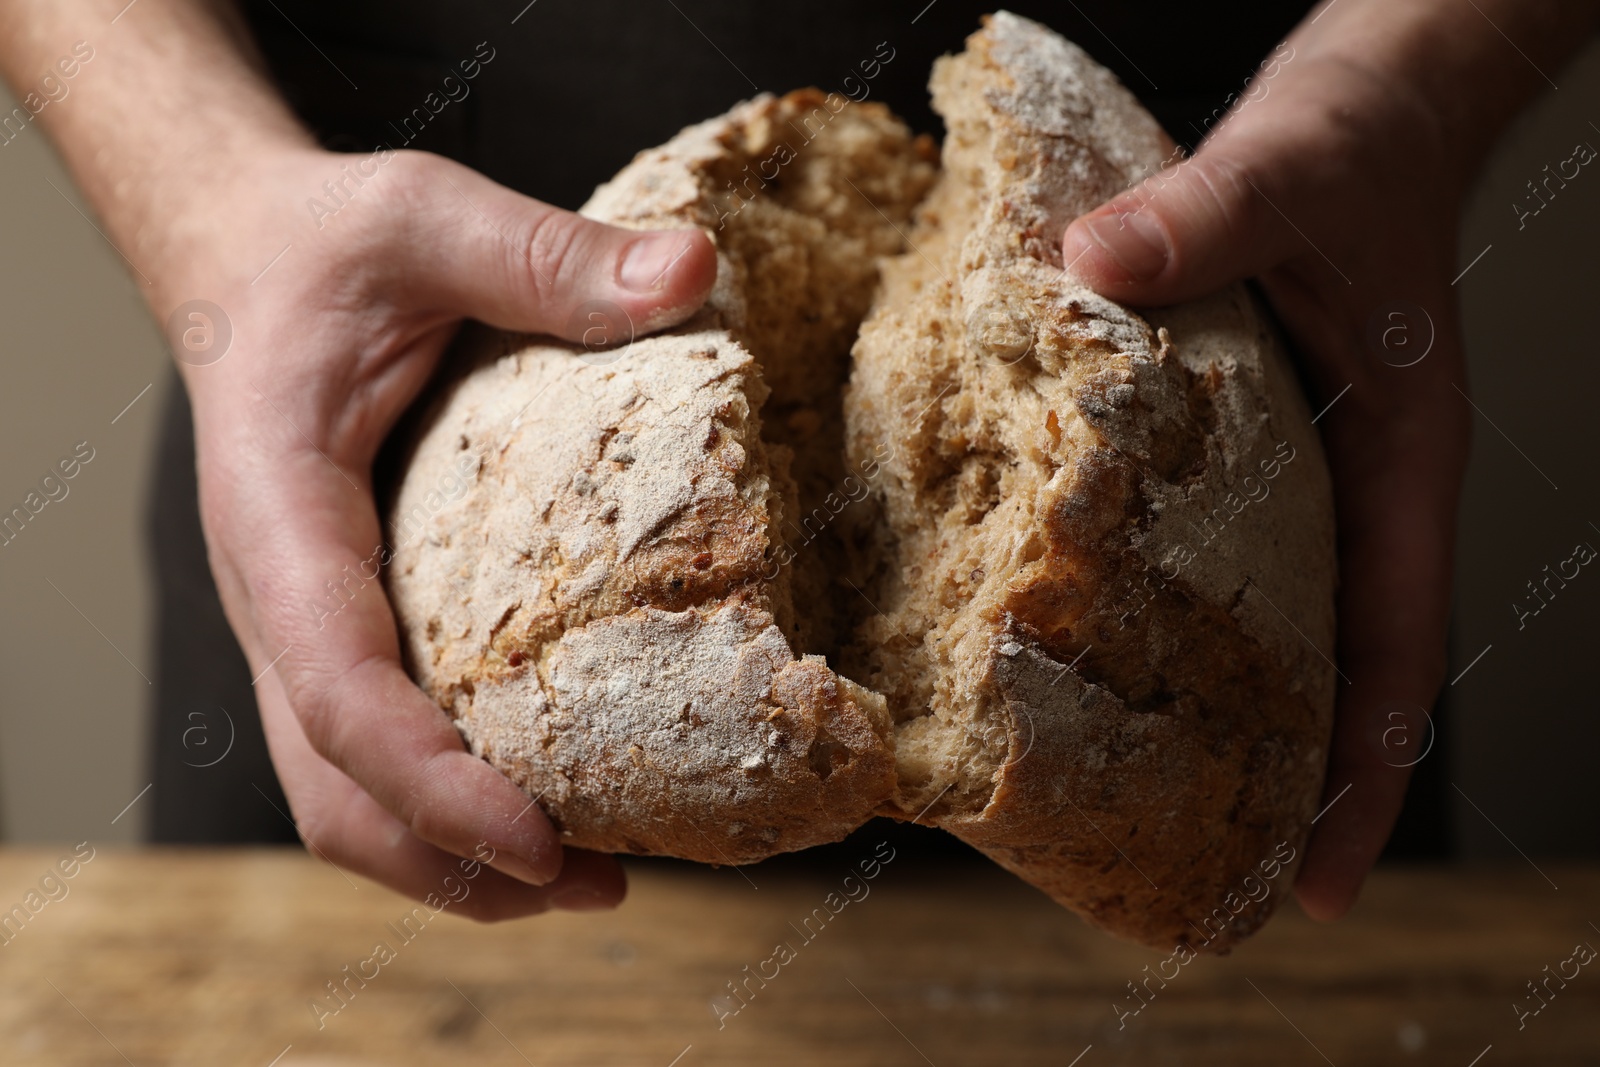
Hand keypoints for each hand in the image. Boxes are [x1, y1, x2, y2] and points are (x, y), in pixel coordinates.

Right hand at [168, 146, 715, 916]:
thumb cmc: (324, 248)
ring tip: (585, 879)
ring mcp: (305, 623)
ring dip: (448, 860)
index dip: (428, 778)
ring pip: (341, 792)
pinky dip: (448, 804)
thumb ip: (545, 254)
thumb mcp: (427, 221)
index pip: (335, 680)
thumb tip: (694, 271)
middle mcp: (279, 594)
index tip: (537, 836)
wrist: (250, 263)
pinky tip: (550, 804)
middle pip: (330, 784)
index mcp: (278, 510)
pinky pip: (373, 750)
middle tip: (592, 883)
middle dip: (448, 860)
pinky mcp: (348, 627)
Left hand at [1060, 22, 1474, 918]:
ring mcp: (1282, 473)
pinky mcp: (1221, 444)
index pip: (1393, 650)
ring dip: (1215, 714)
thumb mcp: (1290, 174)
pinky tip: (1081, 643)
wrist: (1358, 105)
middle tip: (1210, 886)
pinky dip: (1153, 606)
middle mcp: (1341, 489)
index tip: (1324, 879)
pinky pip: (1191, 547)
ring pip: (1257, 620)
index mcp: (1395, 463)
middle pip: (1324, 669)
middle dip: (1283, 783)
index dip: (1364, 774)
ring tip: (1134, 808)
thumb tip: (1095, 266)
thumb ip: (1205, 219)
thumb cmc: (1357, 145)